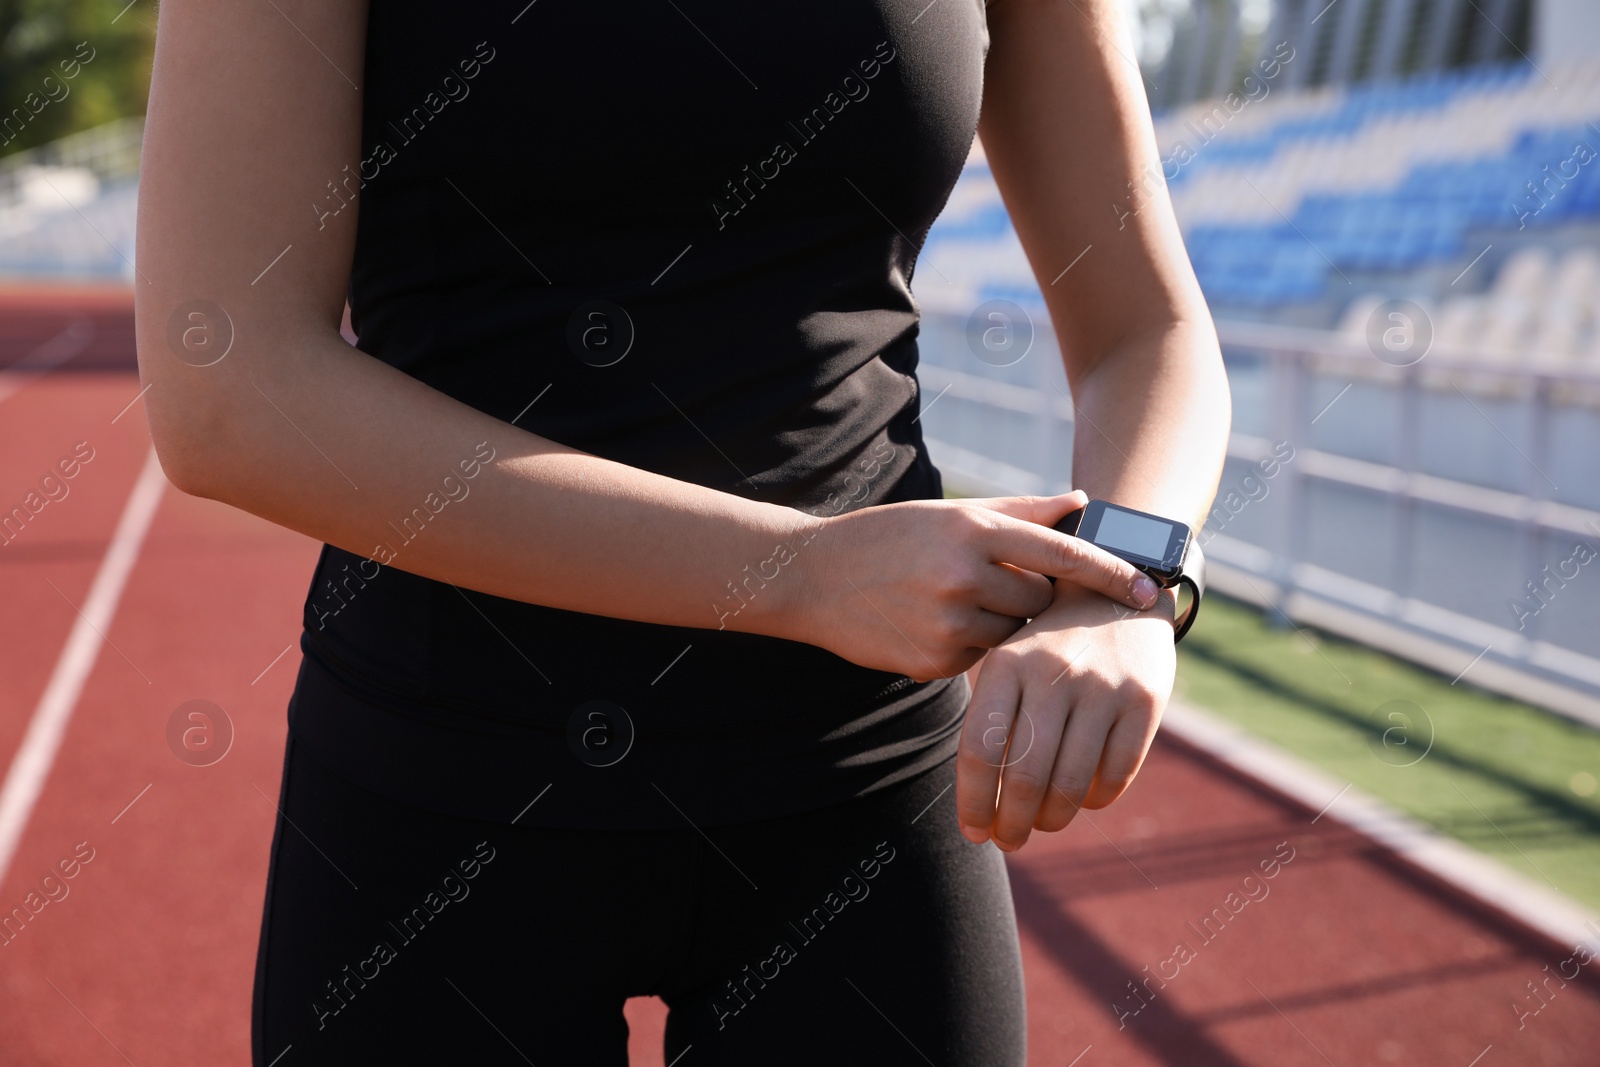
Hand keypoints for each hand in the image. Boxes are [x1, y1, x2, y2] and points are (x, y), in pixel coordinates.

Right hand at [795, 490, 1160, 680]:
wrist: (813, 578)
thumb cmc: (891, 537)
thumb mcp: (952, 514)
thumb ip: (1023, 511)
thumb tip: (1084, 504)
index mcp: (974, 530)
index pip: (1062, 554)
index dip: (1110, 573)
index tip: (1148, 591)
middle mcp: (965, 575)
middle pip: (1040, 601)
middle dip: (1031, 598)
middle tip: (994, 585)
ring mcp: (949, 622)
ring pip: (1014, 635)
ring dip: (1001, 624)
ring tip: (954, 602)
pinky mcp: (934, 661)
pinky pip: (982, 660)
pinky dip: (972, 646)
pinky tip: (934, 624)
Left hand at [954, 579, 1176, 850]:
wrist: (1113, 594)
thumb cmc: (1046, 645)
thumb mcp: (1008, 662)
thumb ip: (992, 722)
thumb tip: (979, 805)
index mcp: (1007, 663)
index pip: (979, 749)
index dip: (973, 801)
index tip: (974, 832)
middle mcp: (1053, 673)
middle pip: (1024, 775)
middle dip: (1012, 824)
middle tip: (1009, 840)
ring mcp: (1101, 687)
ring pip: (1071, 784)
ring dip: (1052, 818)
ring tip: (1042, 823)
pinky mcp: (1144, 700)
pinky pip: (1116, 774)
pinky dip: (1095, 799)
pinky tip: (1083, 799)